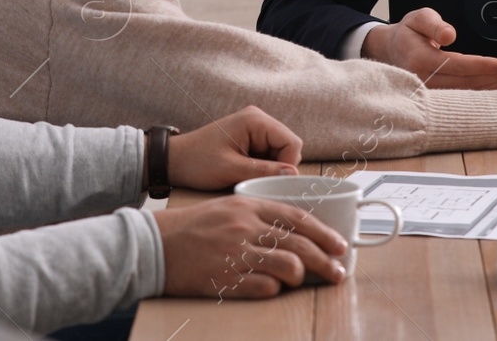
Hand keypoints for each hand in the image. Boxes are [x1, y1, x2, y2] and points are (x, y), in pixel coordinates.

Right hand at [155, 196, 349, 297]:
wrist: (155, 243)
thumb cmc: (193, 226)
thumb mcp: (228, 207)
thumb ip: (260, 215)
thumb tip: (296, 232)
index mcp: (248, 205)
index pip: (297, 217)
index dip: (324, 233)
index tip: (340, 245)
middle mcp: (245, 227)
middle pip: (299, 244)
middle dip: (325, 261)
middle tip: (338, 273)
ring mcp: (235, 254)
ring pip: (287, 266)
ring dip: (301, 277)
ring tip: (303, 281)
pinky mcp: (224, 279)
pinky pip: (263, 288)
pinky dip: (274, 290)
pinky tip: (273, 288)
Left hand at [169, 106, 301, 191]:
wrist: (174, 161)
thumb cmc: (197, 162)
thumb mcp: (231, 170)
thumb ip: (263, 171)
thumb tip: (292, 174)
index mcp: (255, 120)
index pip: (291, 142)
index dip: (288, 165)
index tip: (275, 183)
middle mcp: (258, 119)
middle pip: (288, 146)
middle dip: (279, 167)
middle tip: (260, 182)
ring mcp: (254, 128)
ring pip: (280, 153)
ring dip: (270, 169)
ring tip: (250, 178)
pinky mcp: (250, 139)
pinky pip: (269, 155)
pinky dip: (263, 168)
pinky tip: (248, 175)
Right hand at [361, 8, 496, 88]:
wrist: (390, 51)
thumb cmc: (408, 32)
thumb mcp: (417, 18)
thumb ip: (433, 23)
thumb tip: (449, 35)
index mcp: (420, 61)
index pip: (458, 65)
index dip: (483, 66)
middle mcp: (424, 82)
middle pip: (467, 83)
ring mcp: (430, 94)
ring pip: (468, 94)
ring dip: (495, 87)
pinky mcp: (437, 99)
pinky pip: (464, 97)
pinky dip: (485, 93)